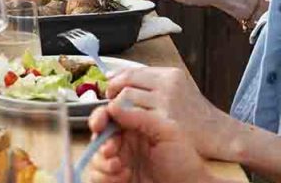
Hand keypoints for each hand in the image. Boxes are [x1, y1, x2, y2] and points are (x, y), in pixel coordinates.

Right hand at [86, 101, 219, 182]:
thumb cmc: (185, 163)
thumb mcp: (168, 133)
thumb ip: (141, 116)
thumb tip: (113, 105)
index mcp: (136, 127)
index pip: (110, 116)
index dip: (100, 118)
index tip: (99, 124)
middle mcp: (126, 143)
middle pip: (98, 138)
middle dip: (101, 144)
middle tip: (112, 151)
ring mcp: (120, 162)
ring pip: (95, 158)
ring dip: (103, 163)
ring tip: (121, 169)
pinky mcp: (116, 179)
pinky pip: (97, 176)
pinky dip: (104, 178)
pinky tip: (124, 178)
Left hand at [104, 67, 246, 161]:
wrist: (222, 136)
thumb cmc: (198, 118)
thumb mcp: (178, 93)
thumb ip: (154, 86)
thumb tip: (120, 79)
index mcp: (171, 74)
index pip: (132, 71)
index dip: (116, 80)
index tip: (111, 89)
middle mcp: (169, 83)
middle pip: (126, 80)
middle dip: (112, 92)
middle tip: (111, 104)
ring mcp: (167, 101)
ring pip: (125, 96)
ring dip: (116, 107)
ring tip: (119, 117)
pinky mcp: (165, 120)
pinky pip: (131, 114)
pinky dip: (122, 118)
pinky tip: (123, 124)